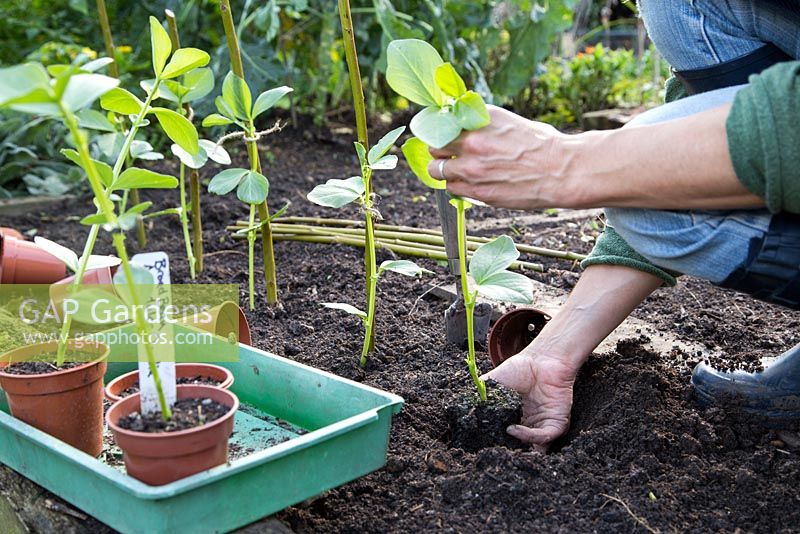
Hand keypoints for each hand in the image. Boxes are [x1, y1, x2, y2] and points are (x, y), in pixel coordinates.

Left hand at [427, 105, 568, 209]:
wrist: (562, 171)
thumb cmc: (542, 145)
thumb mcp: (509, 122)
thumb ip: (482, 124)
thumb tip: (460, 125)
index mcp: (481, 118)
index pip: (442, 121)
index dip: (442, 130)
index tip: (444, 135)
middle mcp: (472, 140)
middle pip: (433, 146)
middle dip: (440, 151)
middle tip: (449, 155)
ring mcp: (472, 167)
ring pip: (437, 170)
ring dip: (446, 171)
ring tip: (460, 172)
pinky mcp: (478, 191)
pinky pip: (451, 188)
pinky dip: (456, 186)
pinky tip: (470, 183)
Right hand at [482, 351, 577, 452]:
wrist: (541, 359)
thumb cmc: (518, 369)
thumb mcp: (490, 383)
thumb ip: (478, 398)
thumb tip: (460, 414)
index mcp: (515, 418)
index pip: (507, 438)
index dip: (497, 443)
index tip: (482, 444)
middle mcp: (530, 425)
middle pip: (521, 447)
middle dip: (509, 450)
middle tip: (494, 449)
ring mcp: (543, 425)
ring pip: (534, 448)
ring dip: (520, 448)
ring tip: (503, 442)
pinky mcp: (557, 423)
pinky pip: (544, 438)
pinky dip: (529, 437)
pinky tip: (514, 429)